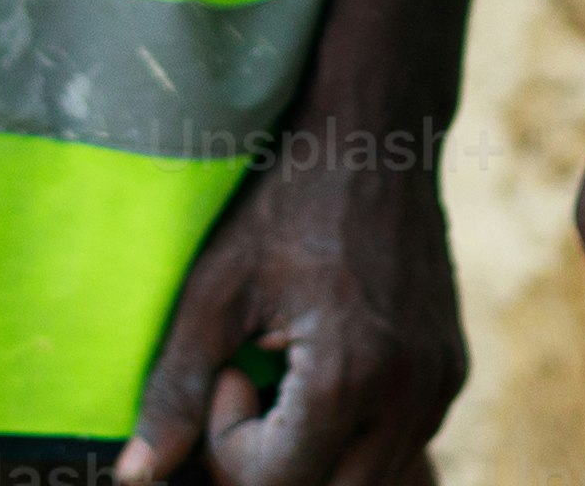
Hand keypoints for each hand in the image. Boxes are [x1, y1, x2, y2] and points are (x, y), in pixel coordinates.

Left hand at [115, 132, 466, 485]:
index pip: (277, 484)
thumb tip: (134, 478)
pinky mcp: (451, 373)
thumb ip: (175, 390)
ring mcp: (438, 386)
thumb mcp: (215, 290)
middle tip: (249, 395)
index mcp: (348, 376)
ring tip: (288, 380)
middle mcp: (408, 394)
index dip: (230, 449)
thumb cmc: (285, 200)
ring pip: (369, 482)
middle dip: (275, 468)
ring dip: (317, 456)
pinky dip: (354, 437)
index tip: (230, 371)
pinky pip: (399, 446)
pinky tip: (325, 375)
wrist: (375, 134)